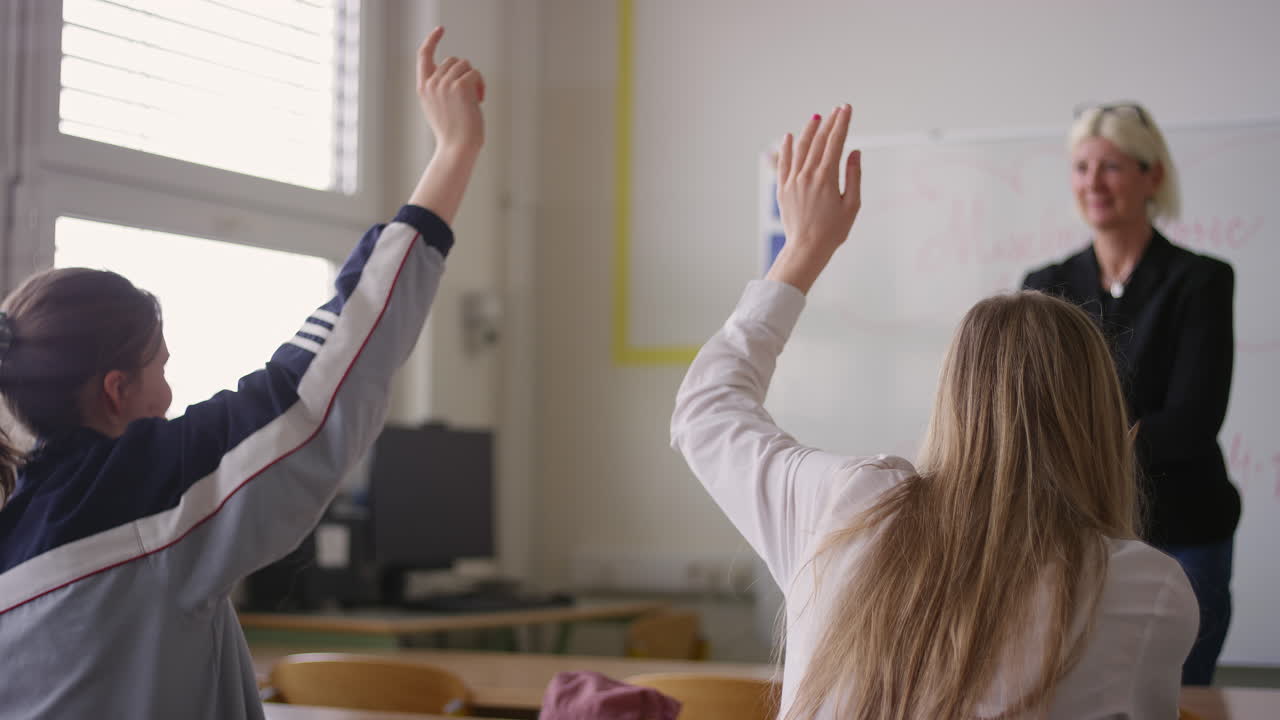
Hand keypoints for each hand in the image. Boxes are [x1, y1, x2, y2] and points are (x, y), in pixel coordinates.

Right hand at [416, 26, 484, 155]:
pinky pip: (475, 73)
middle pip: (454, 60)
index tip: (440, 30)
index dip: (432, 40)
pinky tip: (480, 100)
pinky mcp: (459, 86)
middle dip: (465, 73)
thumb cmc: (453, 132)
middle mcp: (431, 83)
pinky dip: (481, 85)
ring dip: (475, 79)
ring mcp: (444, 84)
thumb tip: (455, 67)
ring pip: (466, 65)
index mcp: (423, 88)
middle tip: (471, 95)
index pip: (423, 55)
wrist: (457, 148)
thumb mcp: (439, 107)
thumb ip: (440, 87)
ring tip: (475, 99)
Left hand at [767, 105, 860, 293]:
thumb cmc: (834, 230)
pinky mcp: (783, 188)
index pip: (836, 142)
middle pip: (819, 141)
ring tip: (817, 118)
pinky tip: (788, 136)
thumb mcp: (852, 205)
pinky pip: (783, 163)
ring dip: (809, 131)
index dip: (842, 123)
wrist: (807, 248)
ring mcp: (793, 180)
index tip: (847, 109)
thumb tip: (854, 151)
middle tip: (837, 109)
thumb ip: (854, 176)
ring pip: (800, 148)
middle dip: (830, 122)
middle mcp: (808, 175)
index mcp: (827, 177)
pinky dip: (786, 148)